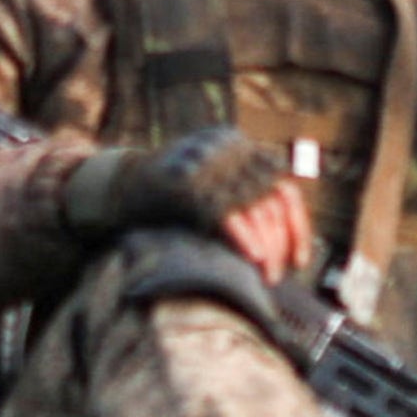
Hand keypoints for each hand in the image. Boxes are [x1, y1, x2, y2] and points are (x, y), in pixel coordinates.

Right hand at [66, 127, 308, 280]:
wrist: (118, 184)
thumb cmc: (170, 193)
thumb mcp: (211, 181)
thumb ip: (244, 195)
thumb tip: (287, 236)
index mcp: (234, 142)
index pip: (281, 185)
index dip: (296, 226)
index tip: (298, 259)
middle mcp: (224, 146)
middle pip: (270, 198)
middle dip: (279, 241)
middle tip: (276, 273)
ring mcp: (204, 162)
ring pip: (251, 206)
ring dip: (265, 243)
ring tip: (267, 273)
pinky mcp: (185, 183)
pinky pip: (224, 213)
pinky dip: (242, 236)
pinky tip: (251, 255)